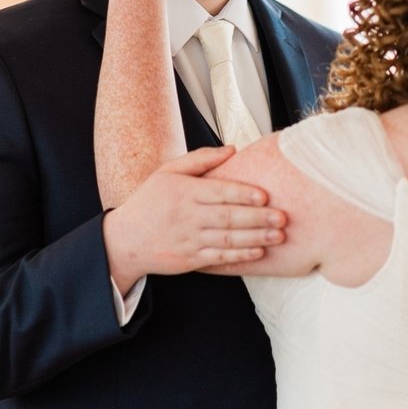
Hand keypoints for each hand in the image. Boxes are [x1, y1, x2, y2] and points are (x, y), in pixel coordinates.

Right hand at [102, 145, 286, 293]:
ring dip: (256, 238)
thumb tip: (232, 149)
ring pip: (228, 239)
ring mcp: (189, 239)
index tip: (265, 196)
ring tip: (279, 235)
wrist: (125, 239)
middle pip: (228, 217)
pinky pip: (219, 258)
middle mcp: (188, 216)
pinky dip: (239, 256)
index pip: (219, 192)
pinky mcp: (190, 259)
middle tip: (283, 217)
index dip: (243, 194)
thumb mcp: (168, 172)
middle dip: (258, 218)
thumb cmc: (150, 201)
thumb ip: (200, 160)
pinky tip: (258, 251)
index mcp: (185, 192)